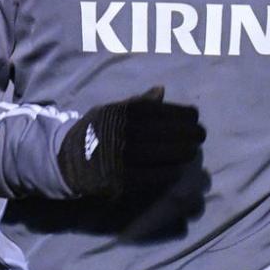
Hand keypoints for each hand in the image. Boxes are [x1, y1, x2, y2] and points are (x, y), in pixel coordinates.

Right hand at [57, 86, 204, 198]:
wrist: (68, 160)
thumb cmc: (97, 131)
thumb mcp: (112, 110)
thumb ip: (138, 102)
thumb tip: (162, 90)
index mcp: (122, 112)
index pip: (162, 111)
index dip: (183, 114)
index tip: (195, 116)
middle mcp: (124, 133)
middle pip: (168, 133)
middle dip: (189, 133)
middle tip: (201, 135)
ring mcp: (124, 157)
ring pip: (165, 154)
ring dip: (184, 152)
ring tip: (193, 150)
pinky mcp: (123, 179)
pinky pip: (156, 175)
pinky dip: (171, 171)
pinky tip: (178, 168)